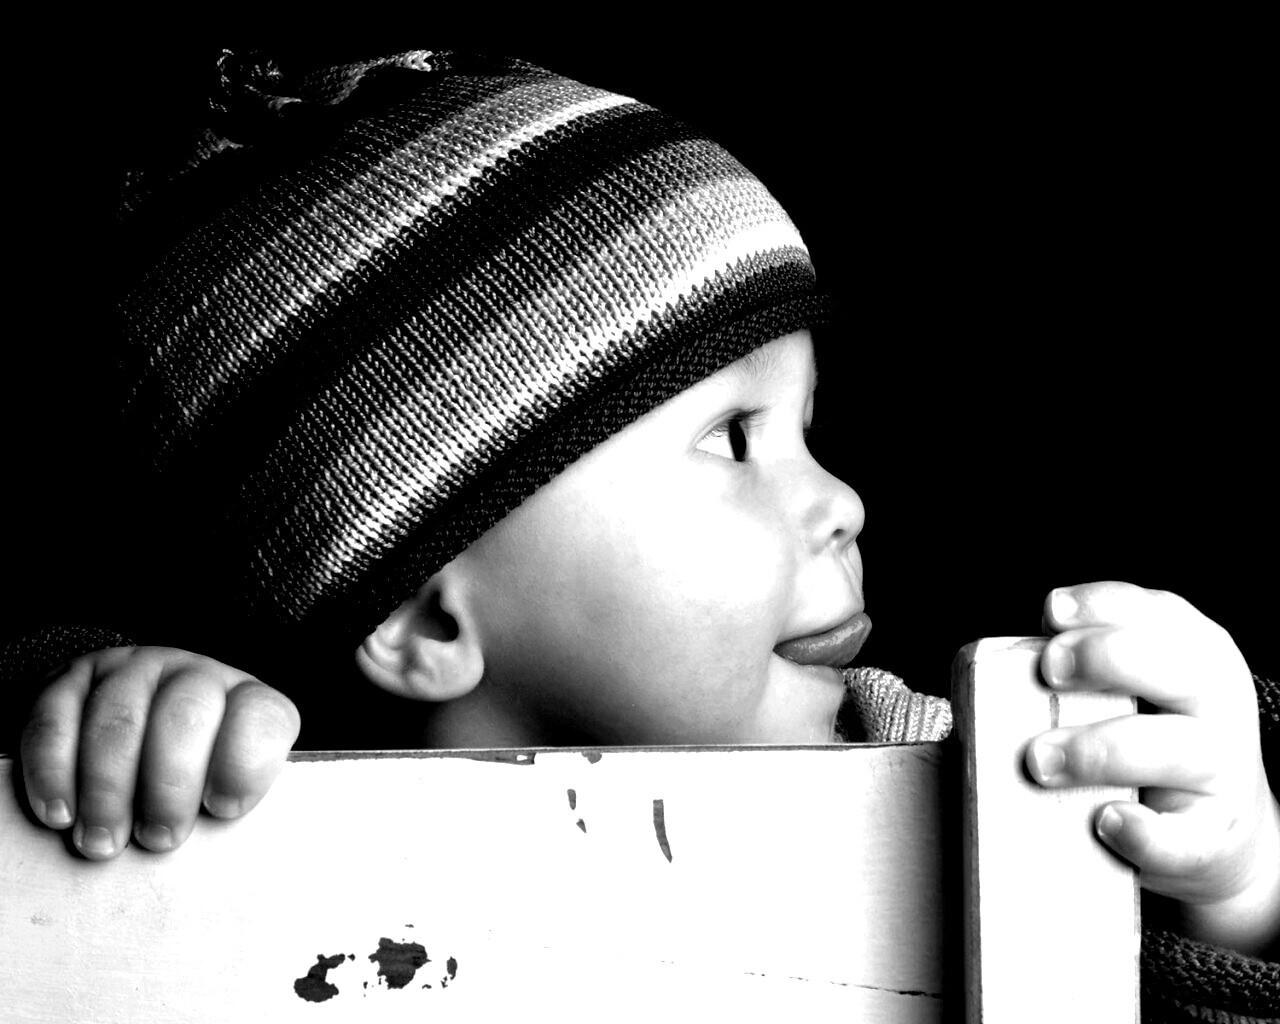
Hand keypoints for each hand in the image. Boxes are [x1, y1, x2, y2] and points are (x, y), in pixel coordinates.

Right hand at [20, 646, 299, 859]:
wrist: (129, 729)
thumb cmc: (186, 778)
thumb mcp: (220, 788)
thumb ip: (227, 808)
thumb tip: (223, 858)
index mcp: (245, 702)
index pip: (262, 719)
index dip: (243, 767)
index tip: (222, 810)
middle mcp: (194, 677)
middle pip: (186, 718)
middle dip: (169, 787)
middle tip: (157, 838)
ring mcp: (134, 672)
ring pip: (119, 722)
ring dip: (108, 791)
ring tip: (103, 840)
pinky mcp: (72, 681)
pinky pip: (55, 722)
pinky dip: (54, 773)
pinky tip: (60, 812)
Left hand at [1025, 581, 1279, 955]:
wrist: (1221, 832)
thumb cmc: (1144, 740)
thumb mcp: (1128, 689)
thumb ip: (1074, 669)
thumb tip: (979, 679)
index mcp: (1191, 650)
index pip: (1153, 611)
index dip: (1101, 606)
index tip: (1051, 613)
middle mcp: (1214, 701)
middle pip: (1173, 666)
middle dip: (1105, 658)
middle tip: (1048, 670)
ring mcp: (1221, 772)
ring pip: (1174, 750)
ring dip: (1100, 750)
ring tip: (1040, 761)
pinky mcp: (1214, 838)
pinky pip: (1183, 837)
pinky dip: (1145, 831)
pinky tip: (1108, 821)